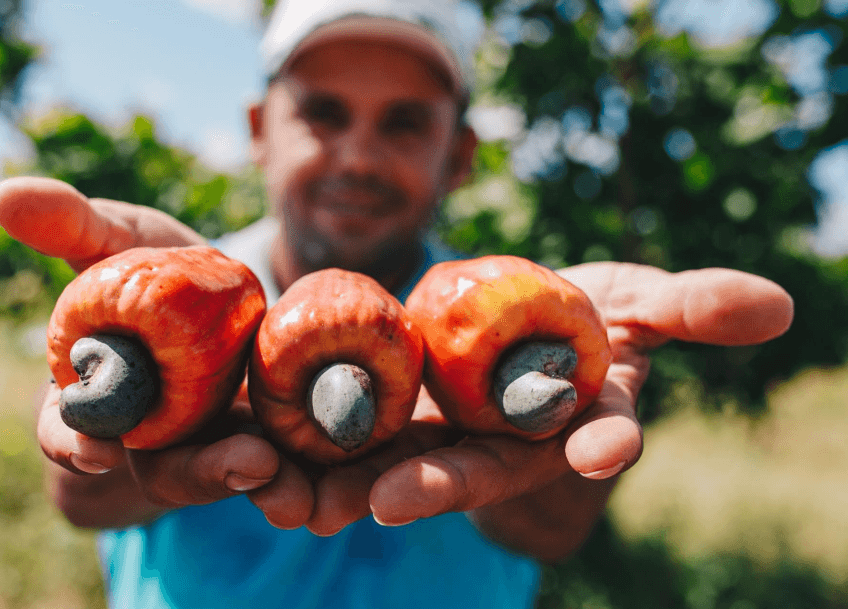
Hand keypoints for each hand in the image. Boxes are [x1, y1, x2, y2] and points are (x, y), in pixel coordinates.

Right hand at [0, 177, 305, 526]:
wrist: (222, 285)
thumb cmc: (155, 264)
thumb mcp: (120, 239)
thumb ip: (72, 226)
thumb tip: (1, 194)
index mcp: (95, 395)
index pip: (66, 432)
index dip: (74, 443)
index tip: (97, 449)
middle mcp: (147, 433)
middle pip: (161, 468)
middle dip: (199, 470)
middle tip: (243, 463)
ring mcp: (204, 441)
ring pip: (220, 472)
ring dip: (250, 475)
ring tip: (279, 467)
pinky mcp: (255, 437)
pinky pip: (271, 460)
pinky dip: (290, 465)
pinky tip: (313, 460)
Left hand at [286, 262, 792, 550]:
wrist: (520, 317)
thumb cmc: (589, 311)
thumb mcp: (639, 300)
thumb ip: (691, 306)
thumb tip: (778, 304)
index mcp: (575, 415)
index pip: (599, 432)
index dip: (605, 438)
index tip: (604, 448)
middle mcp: (510, 440)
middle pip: (481, 464)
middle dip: (442, 482)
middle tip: (392, 501)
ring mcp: (449, 432)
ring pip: (403, 461)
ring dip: (353, 482)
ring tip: (302, 500)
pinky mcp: (397, 415)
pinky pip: (353, 435)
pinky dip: (313, 449)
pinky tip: (266, 461)